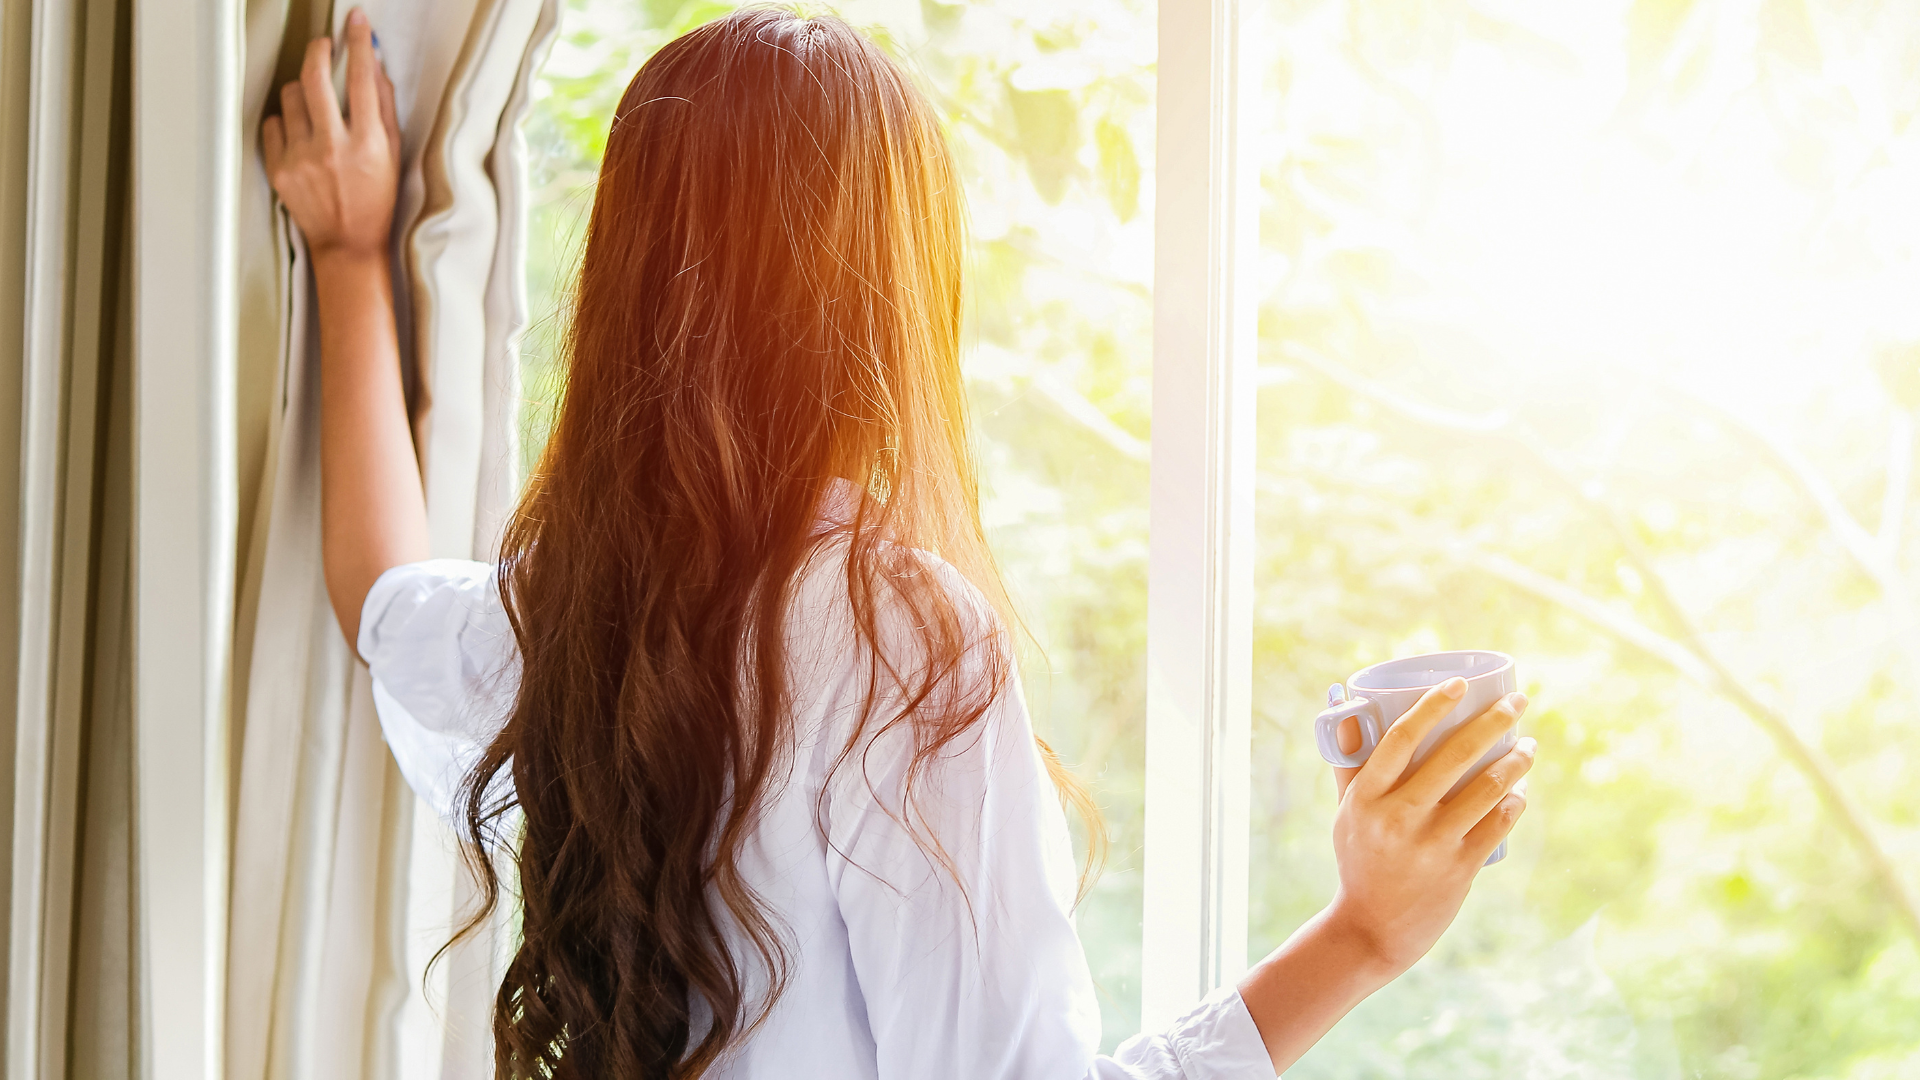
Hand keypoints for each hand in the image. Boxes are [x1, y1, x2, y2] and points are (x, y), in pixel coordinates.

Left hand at [262, 8, 398, 264]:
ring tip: (315, 106)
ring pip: (290, 96)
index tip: (356, 22)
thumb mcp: (392, 153)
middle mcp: (332, 148)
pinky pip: (274, 123)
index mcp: (367, 144)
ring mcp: (302, 158)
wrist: (348, 243)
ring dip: (303, 91)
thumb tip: (373, 66)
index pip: (363, 79)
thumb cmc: (376, 199)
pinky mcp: (279, 168)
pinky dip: (286, 122)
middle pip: (315, 78)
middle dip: (319, 51)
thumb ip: (383, 107)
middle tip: (325, 47)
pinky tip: (301, 135)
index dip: (358, 43)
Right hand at [1325, 678, 1534, 973]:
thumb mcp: (1346, 815)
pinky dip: (1514, 803)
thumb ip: (1351, 768)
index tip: (1459, 684)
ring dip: (1516, 761)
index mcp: (1366, 797)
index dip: (1432, 706)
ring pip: (1487, 787)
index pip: (1400, 738)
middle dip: (1494, 720)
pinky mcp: (1459, 867)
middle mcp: (1398, 816)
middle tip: (1517, 702)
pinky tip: (1521, 791)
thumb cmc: (1359, 862)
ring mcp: (1431, 843)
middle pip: (1454, 754)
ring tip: (1528, 747)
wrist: (1370, 929)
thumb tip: (1350, 714)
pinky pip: (1497, 824)